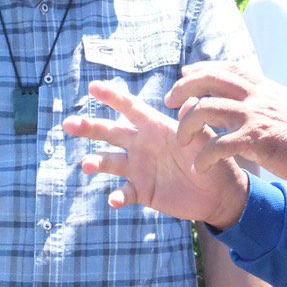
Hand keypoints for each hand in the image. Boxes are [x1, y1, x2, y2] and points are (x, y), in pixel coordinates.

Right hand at [63, 80, 250, 228]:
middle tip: (68, 123)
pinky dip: (118, 196)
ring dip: (96, 162)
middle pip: (110, 132)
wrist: (218, 194)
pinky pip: (124, 192)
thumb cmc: (212, 160)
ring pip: (110, 162)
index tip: (93, 86)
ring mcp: (139, 168)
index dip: (112, 96)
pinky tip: (115, 200)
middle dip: (89, 127)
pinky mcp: (142, 191)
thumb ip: (193, 123)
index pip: (130, 108)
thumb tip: (189, 101)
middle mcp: (141, 145)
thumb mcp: (205, 139)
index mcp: (154, 127)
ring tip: (87, 165)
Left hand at [168, 62, 286, 187]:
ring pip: (205, 109)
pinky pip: (217, 145)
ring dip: (186, 125)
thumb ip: (267, 99)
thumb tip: (255, 96)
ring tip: (180, 141)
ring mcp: (255, 116)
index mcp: (264, 87)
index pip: (227, 68)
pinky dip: (203, 156)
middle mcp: (256, 96)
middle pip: (209, 81)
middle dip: (183, 88)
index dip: (202, 68)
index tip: (185, 73)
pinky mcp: (255, 141)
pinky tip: (199, 166)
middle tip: (169, 101)